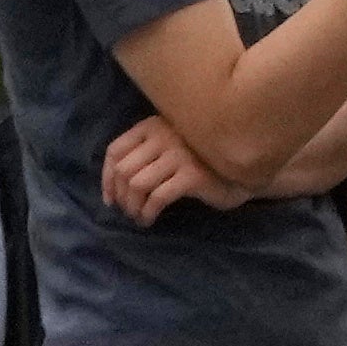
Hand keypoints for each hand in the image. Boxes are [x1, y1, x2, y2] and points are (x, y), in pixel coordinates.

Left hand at [103, 115, 253, 228]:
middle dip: (121, 197)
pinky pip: (157, 198)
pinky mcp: (192, 174)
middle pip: (123, 170)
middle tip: (128, 212)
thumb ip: (141, 158)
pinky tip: (150, 220)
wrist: (239, 172)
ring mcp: (179, 153)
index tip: (110, 200)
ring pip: (137, 184)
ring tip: (139, 217)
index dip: (106, 179)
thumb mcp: (166, 152)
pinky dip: (148, 212)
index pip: (115, 150)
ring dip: (133, 207)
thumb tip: (110, 191)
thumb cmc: (199, 163)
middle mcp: (164, 134)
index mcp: (153, 125)